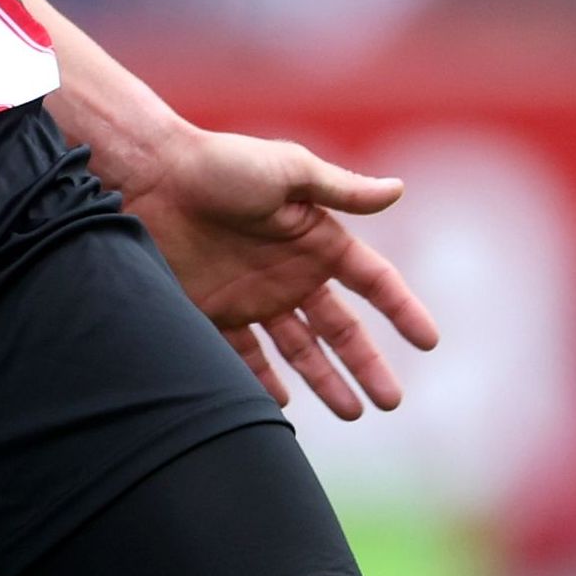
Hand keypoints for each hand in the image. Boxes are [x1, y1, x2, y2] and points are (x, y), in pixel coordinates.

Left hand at [118, 127, 437, 420]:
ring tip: (351, 412)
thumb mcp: (288, 170)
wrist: (145, 175)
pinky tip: (280, 407)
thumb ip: (340, 189)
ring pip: (299, 350)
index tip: (430, 342)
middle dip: (367, 364)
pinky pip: (244, 358)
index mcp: (316, 238)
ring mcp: (252, 295)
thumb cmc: (219, 163)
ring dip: (325, 381)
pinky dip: (262, 383)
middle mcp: (289, 272)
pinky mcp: (212, 312)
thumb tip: (399, 190)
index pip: (373, 281)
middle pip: (340, 328)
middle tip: (391, 402)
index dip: (402, 309)